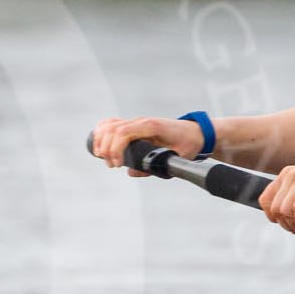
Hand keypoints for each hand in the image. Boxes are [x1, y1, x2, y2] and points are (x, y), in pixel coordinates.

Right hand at [90, 116, 206, 174]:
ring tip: (104, 156)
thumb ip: (154, 167)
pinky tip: (100, 143)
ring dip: (102, 140)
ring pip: (110, 125)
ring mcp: (136, 121)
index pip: (123, 132)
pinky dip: (102, 132)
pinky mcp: (134, 125)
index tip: (117, 164)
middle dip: (106, 148)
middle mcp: (141, 121)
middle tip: (111, 165)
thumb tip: (131, 172)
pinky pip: (112, 123)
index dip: (115, 148)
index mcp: (151, 126)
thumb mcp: (176, 158)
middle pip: (112, 129)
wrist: (194, 133)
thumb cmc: (187, 144)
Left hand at [258, 163, 294, 233]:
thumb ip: (291, 196)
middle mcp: (291, 174)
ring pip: (285, 211)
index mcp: (286, 174)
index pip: (265, 200)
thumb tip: (275, 217)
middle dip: (285, 224)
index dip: (272, 217)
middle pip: (275, 209)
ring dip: (294, 225)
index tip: (286, 224)